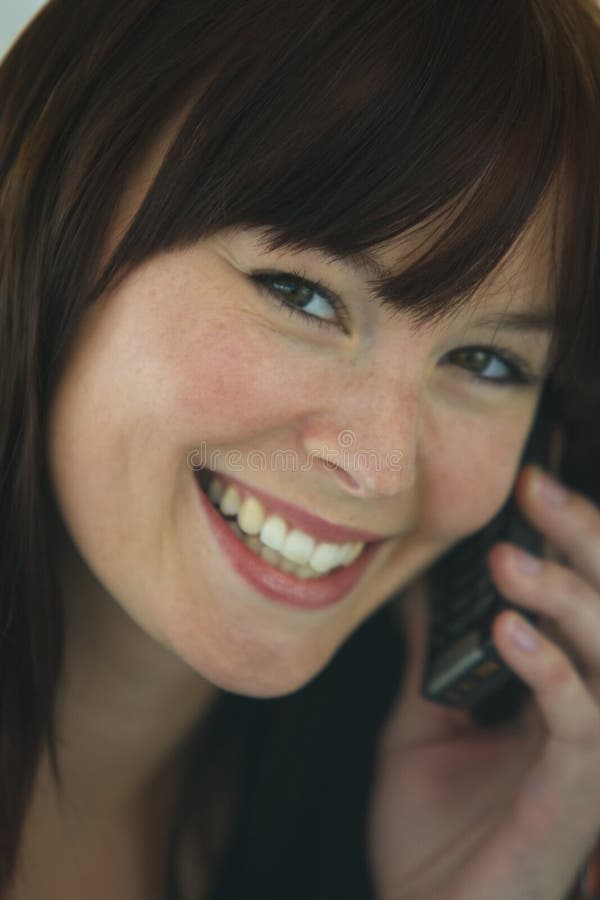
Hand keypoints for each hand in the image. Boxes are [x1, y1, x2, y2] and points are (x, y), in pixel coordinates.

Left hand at [367, 464, 599, 899]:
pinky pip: (581, 727)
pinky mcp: (572, 802)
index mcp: (556, 695)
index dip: (567, 540)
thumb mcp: (420, 723)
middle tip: (539, 488)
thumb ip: (430, 658)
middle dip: (585, 544)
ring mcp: (586, 761)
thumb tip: (413, 588)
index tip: (530, 482)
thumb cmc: (430, 834)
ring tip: (510, 560)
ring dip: (569, 600)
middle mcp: (585, 720)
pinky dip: (552, 672)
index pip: (581, 601)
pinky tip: (509, 631)